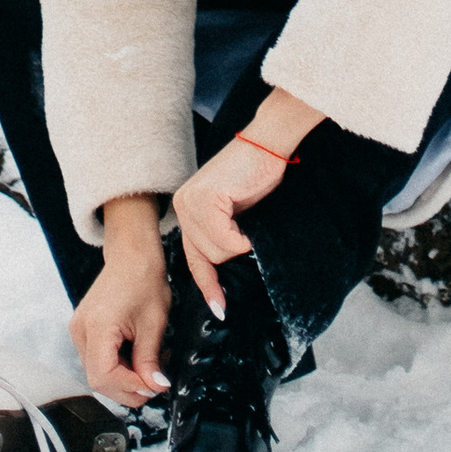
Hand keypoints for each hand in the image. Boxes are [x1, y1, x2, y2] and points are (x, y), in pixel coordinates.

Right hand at [70, 196, 171, 407]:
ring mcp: (79, 330)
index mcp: (97, 326)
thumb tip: (156, 387)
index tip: (155, 386)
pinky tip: (138, 357)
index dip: (130, 387)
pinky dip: (119, 367)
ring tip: (150, 364)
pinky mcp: (84, 331)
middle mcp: (81, 330)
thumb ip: (150, 360)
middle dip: (129, 388)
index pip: (104, 376)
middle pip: (98, 380)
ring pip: (98, 374)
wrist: (132, 254)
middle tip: (156, 380)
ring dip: (125, 379)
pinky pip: (98, 361)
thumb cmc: (144, 279)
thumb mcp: (154, 323)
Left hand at [171, 100, 323, 313]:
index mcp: (186, 209)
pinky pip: (226, 241)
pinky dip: (242, 239)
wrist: (267, 144)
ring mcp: (191, 202)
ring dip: (238, 245)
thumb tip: (223, 272)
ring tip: (248, 222)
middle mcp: (182, 205)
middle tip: (247, 235)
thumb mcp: (232, 212)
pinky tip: (248, 223)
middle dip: (230, 254)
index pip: (193, 257)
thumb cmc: (256, 175)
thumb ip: (220, 235)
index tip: (219, 308)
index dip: (208, 284)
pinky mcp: (206, 199)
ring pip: (216, 253)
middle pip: (206, 258)